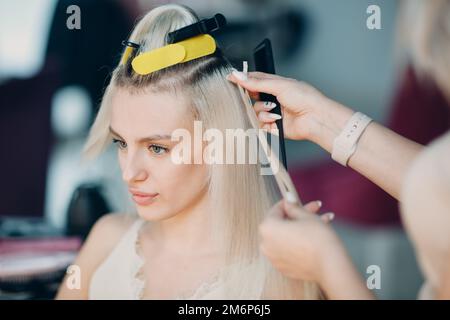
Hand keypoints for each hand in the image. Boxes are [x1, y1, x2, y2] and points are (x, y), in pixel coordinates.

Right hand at [227, 71, 353, 152]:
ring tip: (274, 111)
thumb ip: (257, 82)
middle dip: (251, 98)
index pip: (254, 79)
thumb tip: (239, 75)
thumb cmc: (305, 98)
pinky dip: (265, 121)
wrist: (315, 118)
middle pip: (251, 96)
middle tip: (255, 97)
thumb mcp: (279, 85)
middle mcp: (273, 97)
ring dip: (261, 111)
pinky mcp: (273, 125)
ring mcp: (272, 112)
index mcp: (276, 84)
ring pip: (254, 111)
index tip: (230, 79)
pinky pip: (259, 123)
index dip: (242, 79)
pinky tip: (275, 120)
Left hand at [259, 199, 341, 282]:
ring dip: (302, 228)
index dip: (289, 203)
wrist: (330, 266)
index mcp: (267, 228)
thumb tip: (288, 201)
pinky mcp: (284, 269)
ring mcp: (274, 258)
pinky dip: (299, 243)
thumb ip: (294, 207)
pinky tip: (317, 236)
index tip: (297, 199)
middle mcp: (266, 244)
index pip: (276, 210)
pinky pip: (289, 250)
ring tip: (324, 220)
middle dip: (299, 216)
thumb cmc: (317, 238)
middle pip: (282, 224)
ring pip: (287, 238)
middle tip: (315, 209)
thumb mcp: (306, 216)